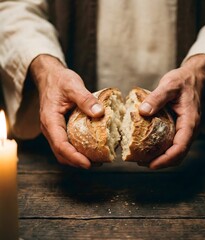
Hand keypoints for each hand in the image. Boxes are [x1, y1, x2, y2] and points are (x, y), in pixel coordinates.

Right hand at [30, 54, 103, 168]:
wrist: (50, 76)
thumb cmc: (60, 80)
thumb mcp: (73, 86)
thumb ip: (85, 99)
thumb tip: (100, 113)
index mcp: (50, 120)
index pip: (60, 145)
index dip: (74, 157)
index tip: (88, 164)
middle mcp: (50, 128)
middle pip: (61, 153)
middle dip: (77, 162)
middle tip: (96, 164)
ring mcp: (54, 129)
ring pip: (62, 151)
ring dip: (77, 158)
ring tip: (95, 160)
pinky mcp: (59, 128)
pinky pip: (66, 144)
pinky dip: (76, 150)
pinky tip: (90, 148)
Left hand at [139, 54, 204, 168]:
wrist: (194, 76)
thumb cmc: (183, 80)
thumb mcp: (169, 85)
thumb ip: (157, 98)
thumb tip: (142, 112)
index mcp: (190, 121)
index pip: (181, 147)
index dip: (166, 159)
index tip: (151, 165)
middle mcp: (190, 128)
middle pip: (178, 154)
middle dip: (161, 162)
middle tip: (142, 163)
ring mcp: (186, 129)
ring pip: (176, 151)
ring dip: (161, 157)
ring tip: (143, 159)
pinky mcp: (180, 126)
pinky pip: (173, 142)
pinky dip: (162, 148)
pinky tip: (148, 146)